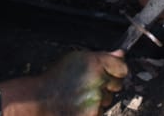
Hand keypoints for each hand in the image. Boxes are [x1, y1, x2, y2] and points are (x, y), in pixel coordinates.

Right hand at [0, 51, 126, 115]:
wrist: (41, 100)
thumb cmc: (56, 78)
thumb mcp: (78, 59)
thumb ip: (102, 56)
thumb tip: (121, 53)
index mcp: (96, 63)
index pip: (122, 67)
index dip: (117, 70)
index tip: (112, 72)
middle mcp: (98, 80)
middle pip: (117, 84)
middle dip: (107, 85)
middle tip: (90, 85)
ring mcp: (96, 99)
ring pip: (108, 99)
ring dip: (99, 98)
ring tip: (81, 95)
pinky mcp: (93, 114)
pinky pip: (100, 111)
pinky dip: (92, 110)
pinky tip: (80, 105)